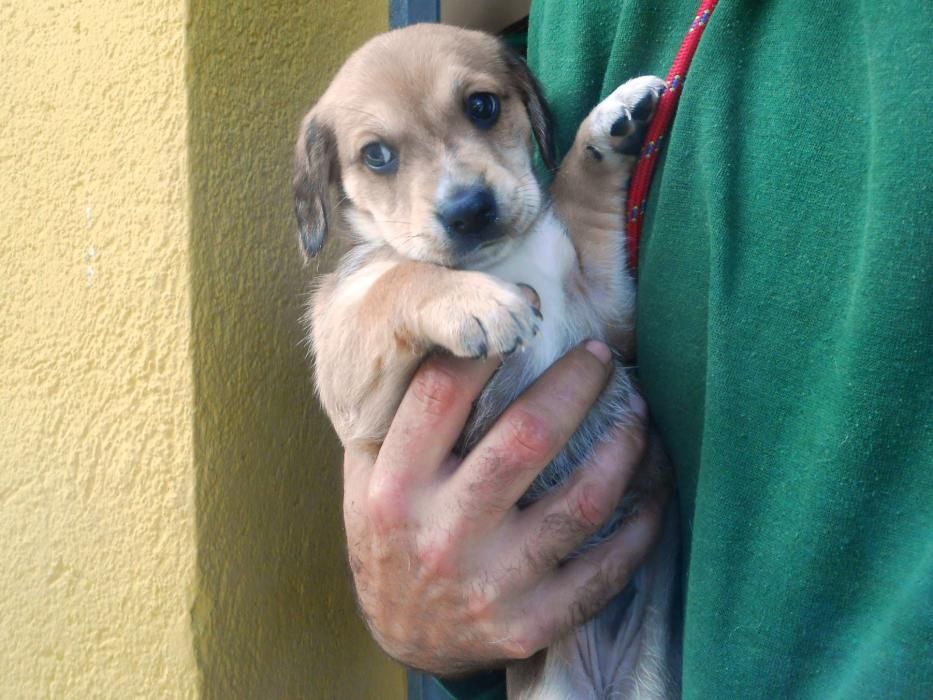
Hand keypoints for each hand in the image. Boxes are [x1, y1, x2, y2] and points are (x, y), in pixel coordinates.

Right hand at [342, 341, 665, 675]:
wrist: (406, 643)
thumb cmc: (391, 543)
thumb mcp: (365, 482)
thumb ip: (395, 421)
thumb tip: (448, 337)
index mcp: (394, 489)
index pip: (442, 394)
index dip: (489, 343)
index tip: (524, 307)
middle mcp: (442, 534)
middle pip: (527, 436)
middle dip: (576, 383)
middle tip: (601, 356)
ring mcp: (493, 583)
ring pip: (583, 500)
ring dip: (625, 445)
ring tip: (637, 409)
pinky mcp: (534, 623)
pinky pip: (609, 567)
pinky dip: (644, 520)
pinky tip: (655, 482)